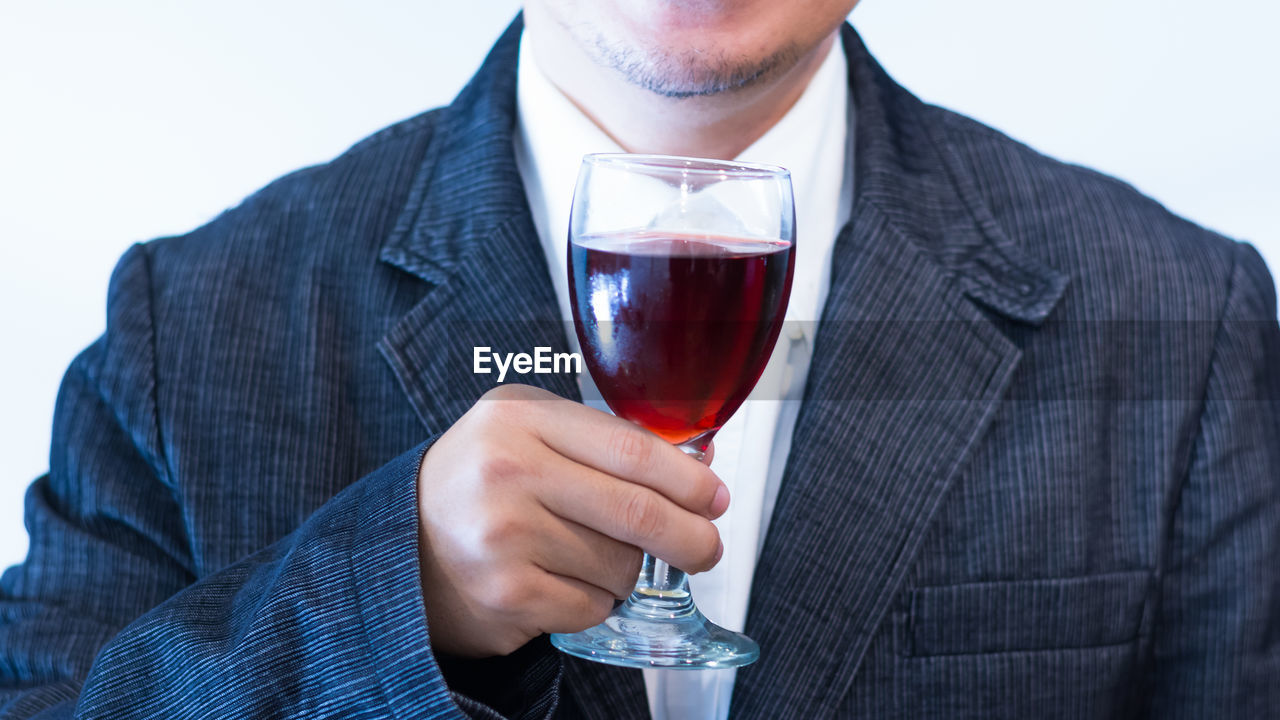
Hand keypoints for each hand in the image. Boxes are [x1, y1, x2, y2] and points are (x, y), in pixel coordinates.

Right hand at [416, 384, 727, 657]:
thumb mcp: (531, 432)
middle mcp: (508, 471)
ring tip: (592, 556)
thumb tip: (699, 465)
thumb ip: (608, 441)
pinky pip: (592, 606)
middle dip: (689, 537)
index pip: (632, 449)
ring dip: (628, 571)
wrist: (404, 543)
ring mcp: (504, 536)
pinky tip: (563, 582)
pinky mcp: (505, 594)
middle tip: (705, 548)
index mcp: (521, 418)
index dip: (688, 479)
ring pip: (620, 565)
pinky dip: (595, 602)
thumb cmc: (481, 482)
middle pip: (638, 512)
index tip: (715, 497)